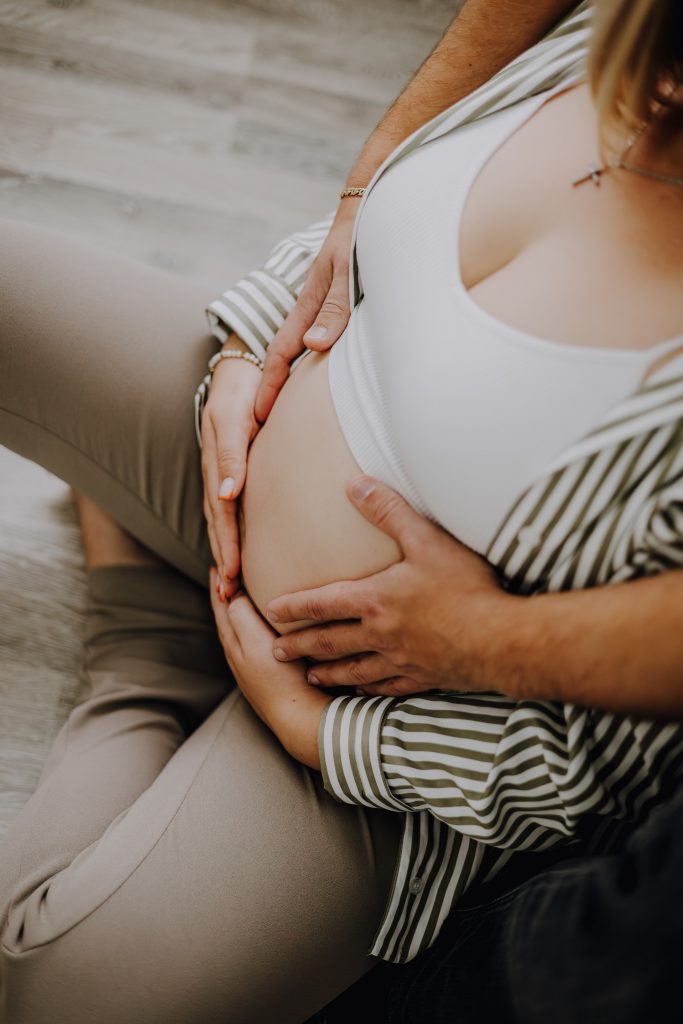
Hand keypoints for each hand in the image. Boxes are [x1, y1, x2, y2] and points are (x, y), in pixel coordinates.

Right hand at [201, 354, 260, 594]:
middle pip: (218, 527)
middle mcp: (216, 476)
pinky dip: (228, 536)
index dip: (227, 547)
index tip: (232, 577)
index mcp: (217, 467)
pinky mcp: (229, 474)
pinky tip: (235, 554)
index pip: (222, 516)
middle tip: (229, 598)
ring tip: (230, 587)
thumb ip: (231, 455)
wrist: (239, 368)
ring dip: (224, 554)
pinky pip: (226, 511)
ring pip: (220, 522)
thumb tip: (228, 494)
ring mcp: (221, 476)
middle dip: (223, 562)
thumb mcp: (235, 417)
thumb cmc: (241, 390)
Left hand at [209, 569, 330, 768]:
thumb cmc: (279, 679)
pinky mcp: (266, 678)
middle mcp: (237, 657)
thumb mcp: (256, 642)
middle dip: (222, 597)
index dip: (218, 586)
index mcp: (233, 644)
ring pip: (238, 633)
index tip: (216, 567)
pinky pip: (252, 645)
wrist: (298, 717)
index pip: (221, 608)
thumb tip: (231, 597)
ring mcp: (250, 670)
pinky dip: (249, 629)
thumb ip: (241, 616)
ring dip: (235, 613)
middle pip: (225, 620)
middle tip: (222, 577)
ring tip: (239, 599)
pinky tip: (262, 632)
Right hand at [254, 199, 360, 423]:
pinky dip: (314, 361)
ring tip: (286, 407)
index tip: (260, 415)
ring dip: (294, 376)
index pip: (282, 353)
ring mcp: (325, 306)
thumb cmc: (361, 235)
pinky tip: (321, 372)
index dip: (271, 385)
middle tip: (265, 423)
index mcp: (308, 304)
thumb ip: (335, 309)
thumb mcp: (349, 271)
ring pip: (304, 348)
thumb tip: (313, 347)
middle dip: (275, 388)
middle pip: (287, 355)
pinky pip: (323, 338)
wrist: (371, 202)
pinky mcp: (340, 302)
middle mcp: (313, 308)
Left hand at [265, 477, 518, 696]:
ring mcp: (401, 661)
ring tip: (311, 676)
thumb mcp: (426, 540)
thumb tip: (354, 484)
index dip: (295, 606)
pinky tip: (363, 689)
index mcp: (376, 600)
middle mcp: (380, 635)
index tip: (272, 610)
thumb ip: (388, 510)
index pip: (323, 603)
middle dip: (300, 646)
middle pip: (330, 642)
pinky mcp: (423, 678)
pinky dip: (368, 689)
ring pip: (354, 670)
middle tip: (276, 652)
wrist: (501, 640)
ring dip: (328, 673)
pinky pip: (386, 688)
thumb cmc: (465, 589)